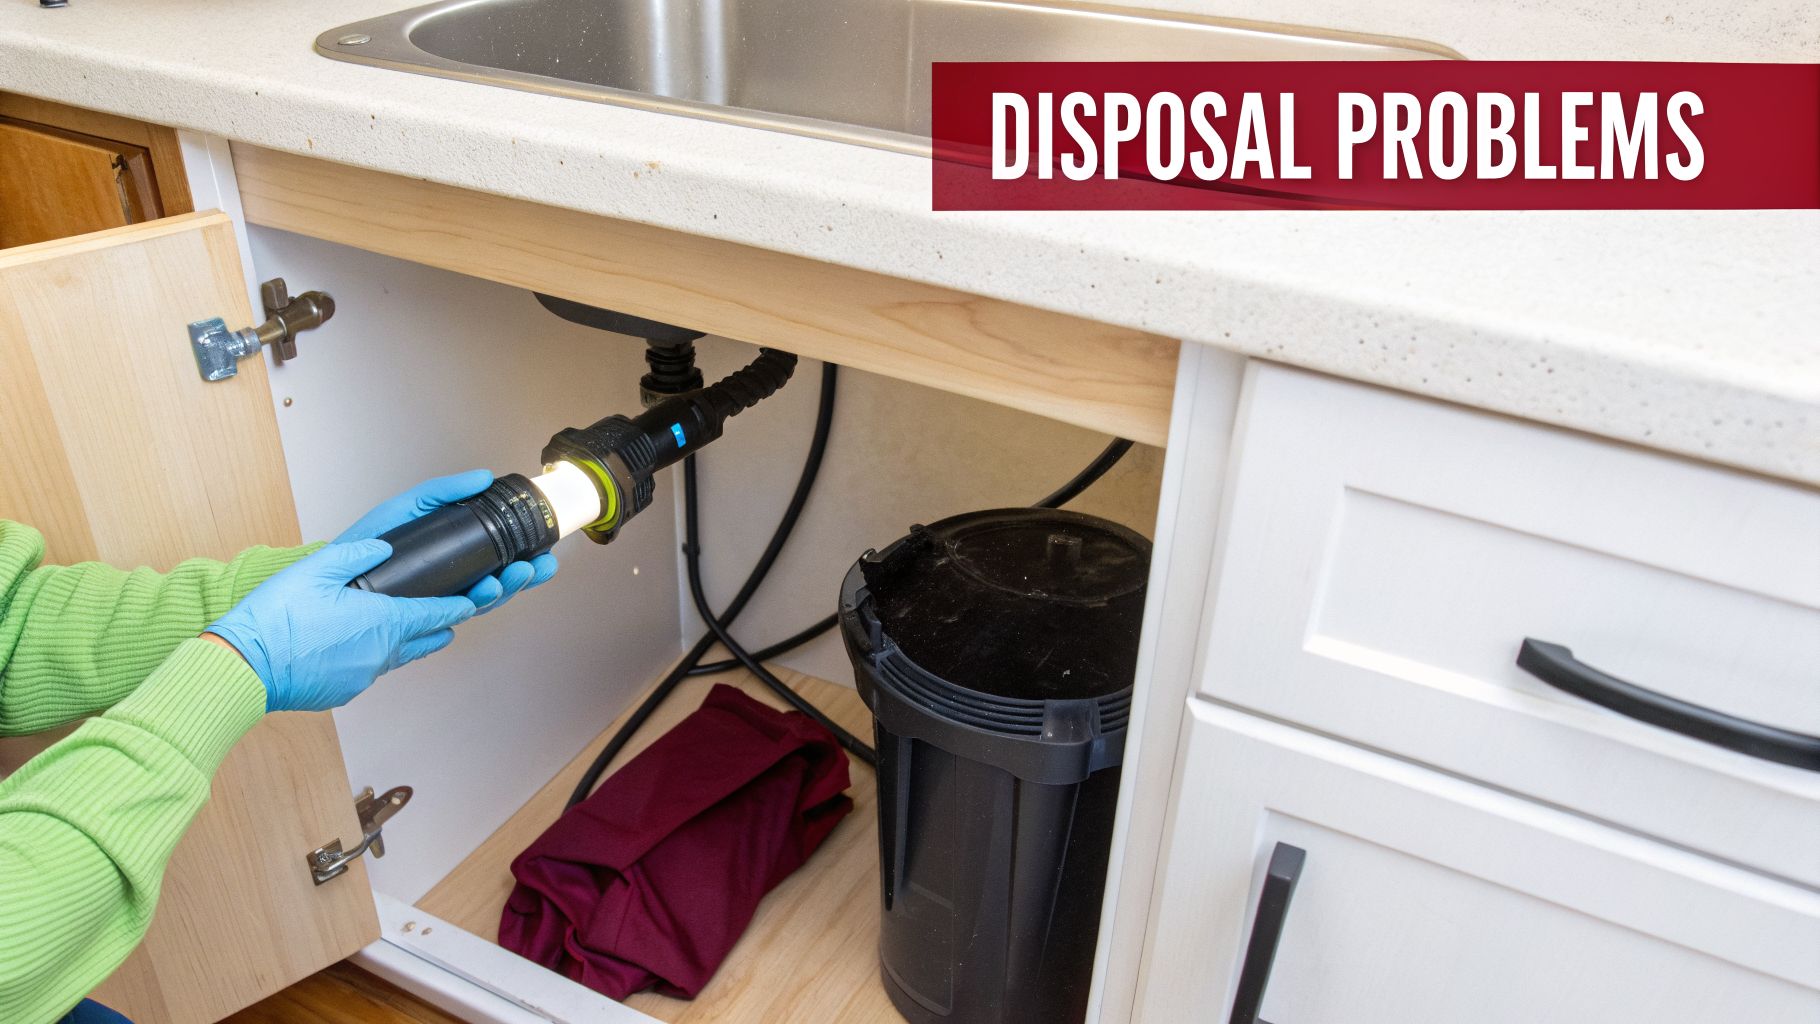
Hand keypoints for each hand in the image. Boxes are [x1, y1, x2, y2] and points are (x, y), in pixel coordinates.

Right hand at [207, 540, 477, 711]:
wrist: (242, 667)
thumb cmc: (275, 618)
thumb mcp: (314, 569)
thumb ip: (354, 555)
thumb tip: (383, 546)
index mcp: (384, 621)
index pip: (439, 613)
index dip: (461, 603)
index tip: (477, 597)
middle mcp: (382, 653)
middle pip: (428, 638)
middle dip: (443, 622)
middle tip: (456, 609)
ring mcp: (365, 675)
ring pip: (402, 656)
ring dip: (413, 640)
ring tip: (420, 626)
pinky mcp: (346, 690)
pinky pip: (374, 670)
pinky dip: (379, 655)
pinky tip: (367, 644)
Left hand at [336, 470, 558, 613]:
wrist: (330, 574)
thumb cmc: (367, 542)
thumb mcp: (408, 507)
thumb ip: (444, 491)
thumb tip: (483, 477)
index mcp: (454, 555)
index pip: (500, 558)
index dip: (526, 555)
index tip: (545, 549)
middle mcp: (452, 581)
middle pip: (499, 583)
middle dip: (523, 577)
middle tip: (534, 566)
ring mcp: (439, 603)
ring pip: (483, 603)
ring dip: (503, 591)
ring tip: (508, 577)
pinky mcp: (422, 621)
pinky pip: (455, 620)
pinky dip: (471, 609)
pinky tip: (478, 597)